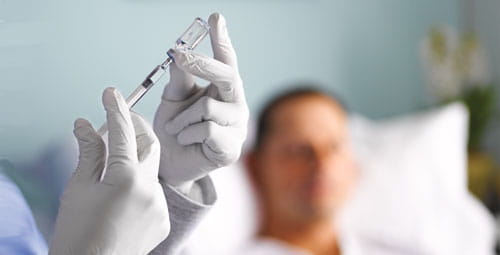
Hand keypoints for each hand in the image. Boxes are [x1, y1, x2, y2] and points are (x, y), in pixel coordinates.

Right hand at [50, 88, 169, 254]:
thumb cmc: (78, 233)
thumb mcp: (78, 188)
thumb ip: (88, 153)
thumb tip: (84, 124)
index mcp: (126, 179)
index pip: (123, 133)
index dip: (116, 109)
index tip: (111, 93)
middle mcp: (150, 190)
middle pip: (150, 143)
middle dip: (134, 128)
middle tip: (115, 123)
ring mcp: (160, 206)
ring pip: (151, 168)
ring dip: (134, 159)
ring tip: (110, 167)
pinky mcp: (164, 219)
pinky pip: (154, 191)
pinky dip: (139, 184)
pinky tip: (121, 195)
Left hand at [154, 13, 248, 188]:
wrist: (169, 164)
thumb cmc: (173, 130)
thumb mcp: (173, 99)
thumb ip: (180, 77)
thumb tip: (179, 52)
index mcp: (222, 90)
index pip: (226, 61)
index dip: (221, 39)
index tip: (215, 18)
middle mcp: (235, 104)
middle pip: (227, 76)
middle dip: (203, 65)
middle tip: (179, 55)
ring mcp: (237, 126)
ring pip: (208, 107)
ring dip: (183, 118)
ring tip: (176, 129)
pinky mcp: (232, 147)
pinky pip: (207, 130)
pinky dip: (187, 134)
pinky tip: (186, 141)